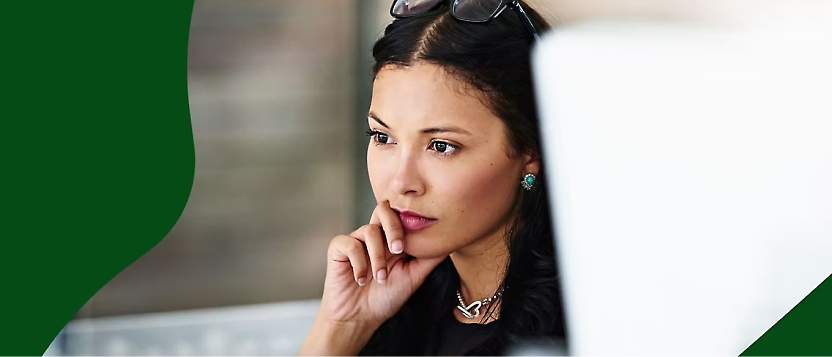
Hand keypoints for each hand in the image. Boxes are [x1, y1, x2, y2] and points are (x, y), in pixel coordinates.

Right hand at [298, 200, 446, 354]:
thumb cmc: (386, 297)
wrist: (359, 318)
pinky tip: (361, 279)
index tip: (416, 243)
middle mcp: (375, 235)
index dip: (410, 222)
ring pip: (369, 230)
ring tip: (380, 278)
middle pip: (383, 209)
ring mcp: (357, 240)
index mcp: (393, 238)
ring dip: (377, 257)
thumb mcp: (414, 277)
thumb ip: (429, 258)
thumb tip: (450, 241)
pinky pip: (350, 243)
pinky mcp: (339, 248)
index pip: (402, 215)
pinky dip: (359, 263)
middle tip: (398, 250)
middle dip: (394, 227)